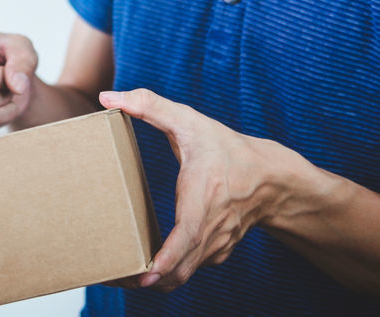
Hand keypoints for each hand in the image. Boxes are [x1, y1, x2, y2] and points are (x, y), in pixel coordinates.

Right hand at [0, 28, 38, 128]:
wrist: (12, 78)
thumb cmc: (10, 55)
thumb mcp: (22, 47)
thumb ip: (23, 62)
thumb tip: (17, 86)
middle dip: (1, 81)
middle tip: (10, 73)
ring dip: (2, 98)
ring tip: (6, 85)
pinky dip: (3, 113)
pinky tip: (3, 100)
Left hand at [100, 89, 290, 291]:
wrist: (271, 178)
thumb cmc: (227, 149)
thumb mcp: (190, 120)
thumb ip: (149, 105)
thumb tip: (108, 96)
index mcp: (204, 196)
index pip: (189, 235)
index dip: (169, 258)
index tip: (148, 274)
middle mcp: (212, 228)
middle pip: (180, 269)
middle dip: (146, 279)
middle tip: (112, 278)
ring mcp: (215, 245)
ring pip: (183, 276)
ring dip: (154, 282)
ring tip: (119, 277)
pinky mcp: (214, 252)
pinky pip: (188, 271)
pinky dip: (167, 276)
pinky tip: (144, 269)